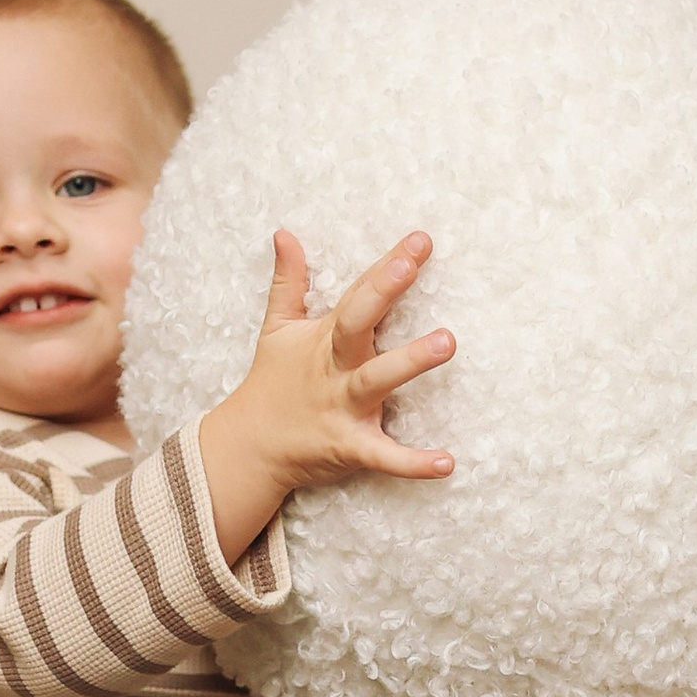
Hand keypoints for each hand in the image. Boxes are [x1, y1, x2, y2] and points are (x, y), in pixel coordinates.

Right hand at [197, 228, 454, 561]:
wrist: (249, 447)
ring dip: (410, 362)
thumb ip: (288, 281)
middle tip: (412, 266)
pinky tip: (447, 463)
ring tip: (448, 342)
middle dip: (383, 294)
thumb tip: (284, 233)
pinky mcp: (348, 447)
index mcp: (325, 339)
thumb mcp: (277, 329)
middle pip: (358, 325)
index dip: (386, 266)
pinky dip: (413, 463)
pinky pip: (383, 456)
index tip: (420, 240)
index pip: (359, 294)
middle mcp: (335, 368)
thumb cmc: (272, 384)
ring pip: (376, 381)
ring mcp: (342, 408)